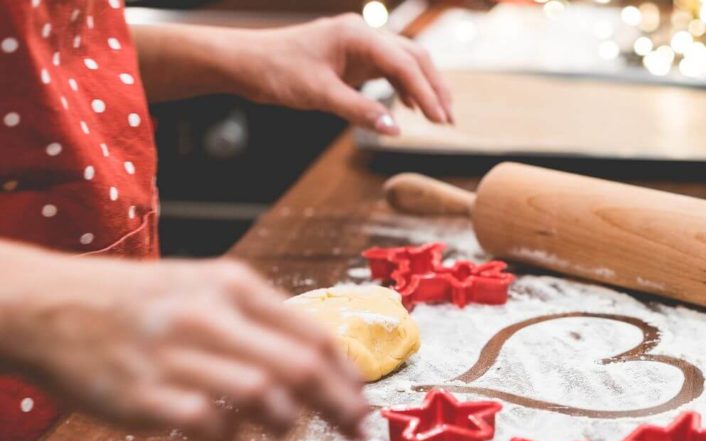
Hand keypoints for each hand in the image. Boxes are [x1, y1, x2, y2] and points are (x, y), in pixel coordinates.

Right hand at [0, 247, 368, 440]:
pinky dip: (227, 437)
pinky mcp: (144, 394)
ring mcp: (176, 355)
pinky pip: (208, 425)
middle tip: (356, 429)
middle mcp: (210, 316)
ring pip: (262, 394)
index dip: (350, 376)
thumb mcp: (203, 288)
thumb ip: (259, 320)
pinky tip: (222, 434)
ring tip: (281, 427)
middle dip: (340, 405)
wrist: (47, 305)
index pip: (314, 333)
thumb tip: (320, 364)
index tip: (365, 401)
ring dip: (285, 421)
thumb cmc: (135, 302)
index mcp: (233, 286)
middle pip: (301, 367)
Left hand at [232, 14, 452, 134]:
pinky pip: (388, 68)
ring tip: (439, 115)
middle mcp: (362, 34)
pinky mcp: (352, 56)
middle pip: (414, 57)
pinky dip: (404, 86)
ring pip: (404, 61)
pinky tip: (411, 106)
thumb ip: (359, 112)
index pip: (404, 64)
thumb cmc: (277, 72)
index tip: (440, 120)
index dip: (427, 93)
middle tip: (448, 119)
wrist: (247, 62)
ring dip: (424, 87)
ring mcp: (358, 43)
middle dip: (434, 87)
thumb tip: (395, 130)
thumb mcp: (319, 96)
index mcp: (357, 35)